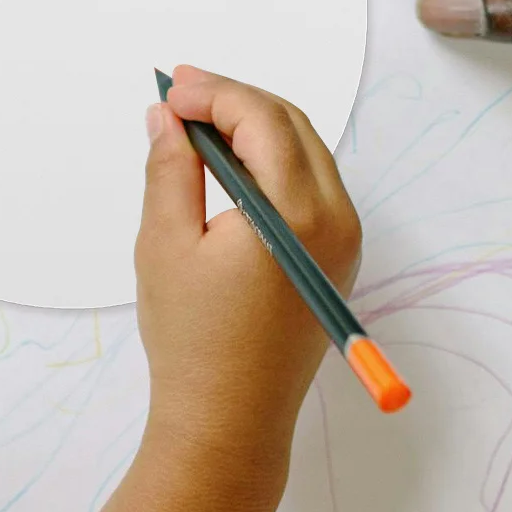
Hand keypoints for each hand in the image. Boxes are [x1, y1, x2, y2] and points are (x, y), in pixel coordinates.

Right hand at [136, 66, 361, 458]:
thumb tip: (168, 116)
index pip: (263, 120)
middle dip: (235, 101)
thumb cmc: (194, 343)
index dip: (215, 93)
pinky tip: (229, 164)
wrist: (230, 421)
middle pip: (292, 127)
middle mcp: (335, 221)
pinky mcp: (339, 257)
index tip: (170, 90)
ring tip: (197, 125)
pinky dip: (272, 162)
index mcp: (296, 215)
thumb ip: (170, 168)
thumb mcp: (165, 244)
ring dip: (255, 128)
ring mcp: (345, 240)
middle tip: (180, 94)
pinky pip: (312, 185)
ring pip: (305, 152)